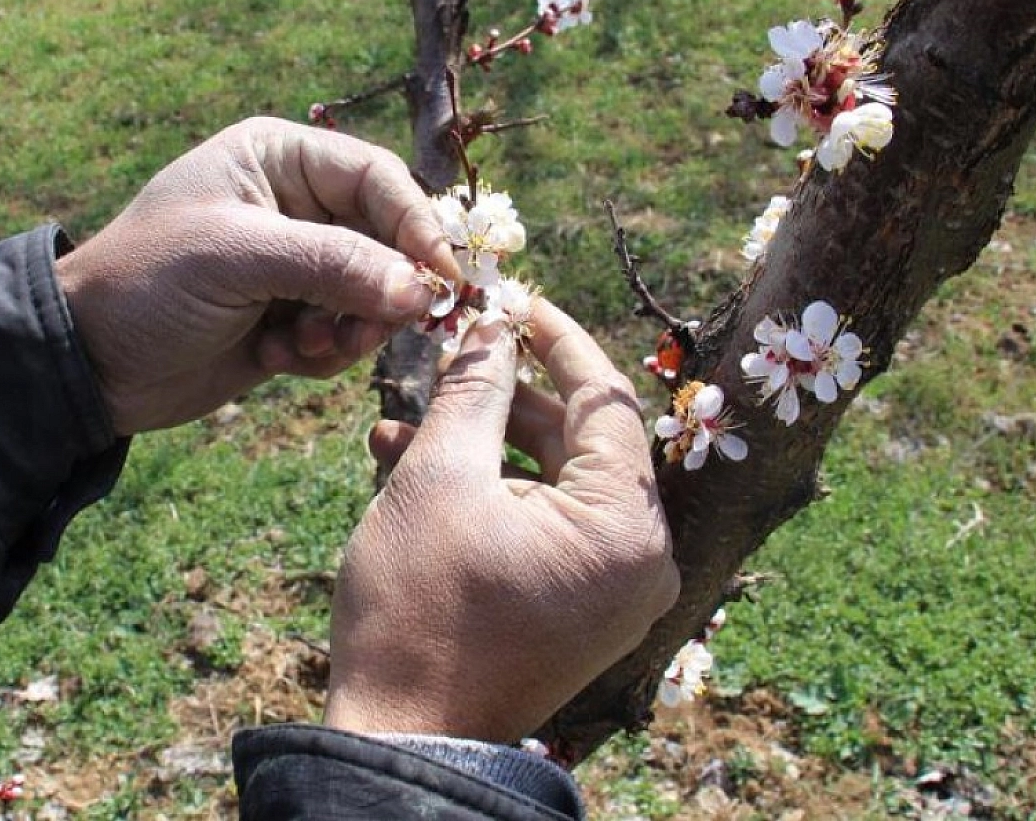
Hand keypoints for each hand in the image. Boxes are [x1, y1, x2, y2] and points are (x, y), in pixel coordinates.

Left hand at [56, 118, 460, 434]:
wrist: (86, 363)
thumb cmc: (147, 283)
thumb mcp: (239, 259)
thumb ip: (334, 265)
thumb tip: (423, 290)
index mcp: (277, 159)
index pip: (377, 177)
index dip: (416, 224)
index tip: (441, 277)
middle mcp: (293, 205)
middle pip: (387, 240)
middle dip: (383, 289)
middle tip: (372, 329)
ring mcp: (293, 266)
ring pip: (373, 294)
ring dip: (351, 329)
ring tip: (307, 347)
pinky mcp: (289, 321)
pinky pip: (344, 335)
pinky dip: (323, 354)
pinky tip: (276, 359)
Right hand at [323, 300, 678, 742]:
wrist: (402, 738)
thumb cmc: (418, 612)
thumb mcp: (439, 478)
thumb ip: (473, 389)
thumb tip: (491, 324)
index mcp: (625, 527)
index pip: (606, 399)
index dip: (554, 338)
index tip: (510, 297)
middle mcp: (639, 561)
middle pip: (578, 441)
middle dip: (501, 396)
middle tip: (447, 352)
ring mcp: (612, 592)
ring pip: (550, 482)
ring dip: (480, 446)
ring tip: (396, 425)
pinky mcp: (579, 611)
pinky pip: (543, 527)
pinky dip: (488, 496)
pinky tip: (409, 470)